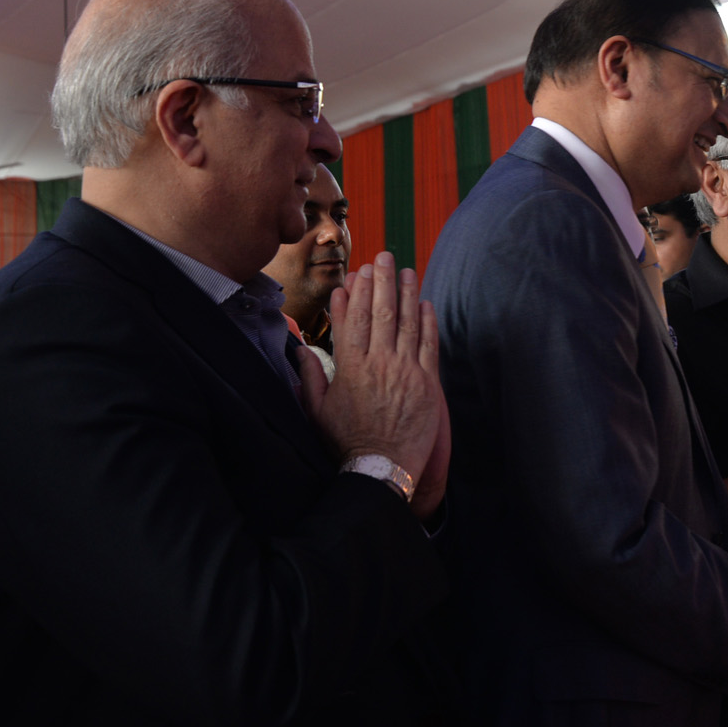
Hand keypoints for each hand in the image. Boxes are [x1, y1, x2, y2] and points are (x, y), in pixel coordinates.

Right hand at [301, 254, 445, 516]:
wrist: (381, 468)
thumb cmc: (346, 442)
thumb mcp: (318, 411)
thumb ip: (309, 378)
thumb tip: (299, 350)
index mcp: (350, 368)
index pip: (351, 321)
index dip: (353, 294)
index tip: (354, 275)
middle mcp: (378, 363)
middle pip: (380, 312)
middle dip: (382, 281)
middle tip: (384, 258)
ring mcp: (405, 371)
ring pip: (407, 322)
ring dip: (407, 293)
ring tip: (407, 271)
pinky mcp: (426, 383)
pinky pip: (428, 344)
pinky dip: (428, 321)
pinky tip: (426, 303)